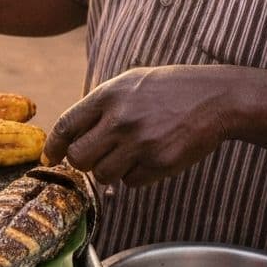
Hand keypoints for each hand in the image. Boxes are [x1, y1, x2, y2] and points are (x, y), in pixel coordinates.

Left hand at [43, 65, 234, 186]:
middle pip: (79, 157)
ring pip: (103, 175)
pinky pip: (131, 182)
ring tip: (128, 152)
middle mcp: (120, 120)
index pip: (66, 126)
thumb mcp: (129, 83)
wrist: (216, 98)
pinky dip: (135, 175)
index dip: (54, 146)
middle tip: (96, 156)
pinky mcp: (160, 163)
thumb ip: (99, 106)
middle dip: (83, 161)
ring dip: (111, 170)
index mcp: (108, 96)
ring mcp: (140, 143)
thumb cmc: (169, 89)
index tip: (51, 157)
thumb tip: (70, 134)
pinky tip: (149, 156)